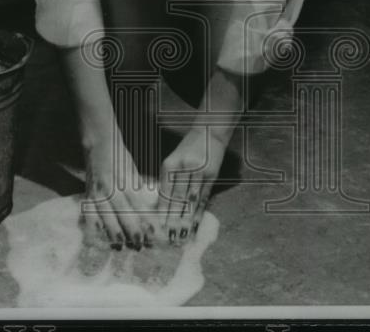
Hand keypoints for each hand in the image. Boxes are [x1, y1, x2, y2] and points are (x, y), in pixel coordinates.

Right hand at [81, 137, 159, 250]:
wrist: (98, 142)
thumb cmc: (119, 156)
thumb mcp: (132, 169)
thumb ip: (137, 187)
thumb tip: (147, 206)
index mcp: (125, 180)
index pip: (137, 204)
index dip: (145, 219)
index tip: (153, 232)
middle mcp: (111, 187)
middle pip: (123, 213)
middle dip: (131, 230)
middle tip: (139, 245)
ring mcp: (98, 191)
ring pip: (105, 216)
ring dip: (113, 232)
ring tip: (119, 246)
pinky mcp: (88, 194)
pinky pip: (89, 212)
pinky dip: (92, 225)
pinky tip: (96, 237)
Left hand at [157, 125, 230, 244]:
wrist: (210, 132)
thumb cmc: (188, 147)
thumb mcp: (172, 159)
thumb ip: (167, 180)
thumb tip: (161, 205)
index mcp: (170, 165)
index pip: (164, 192)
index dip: (162, 211)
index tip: (157, 227)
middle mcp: (184, 168)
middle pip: (177, 199)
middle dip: (172, 220)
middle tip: (168, 238)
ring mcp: (199, 172)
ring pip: (191, 201)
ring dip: (186, 220)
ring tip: (181, 236)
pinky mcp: (211, 175)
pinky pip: (204, 198)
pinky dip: (199, 213)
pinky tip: (195, 225)